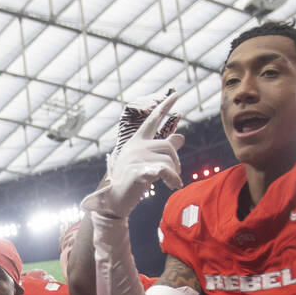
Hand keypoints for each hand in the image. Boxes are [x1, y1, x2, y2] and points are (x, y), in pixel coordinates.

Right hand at [82, 90, 183, 219]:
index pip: (152, 120)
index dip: (165, 107)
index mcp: (136, 141)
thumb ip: (164, 148)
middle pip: (168, 147)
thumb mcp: (147, 162)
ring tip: (172, 183)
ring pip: (169, 160)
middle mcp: (135, 146)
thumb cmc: (130, 181)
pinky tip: (175, 186)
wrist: (114, 201)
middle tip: (175, 175)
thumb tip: (182, 136)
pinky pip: (165, 171)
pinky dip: (173, 179)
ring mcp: (136, 159)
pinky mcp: (139, 172)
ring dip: (174, 174)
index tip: (176, 93)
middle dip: (176, 162)